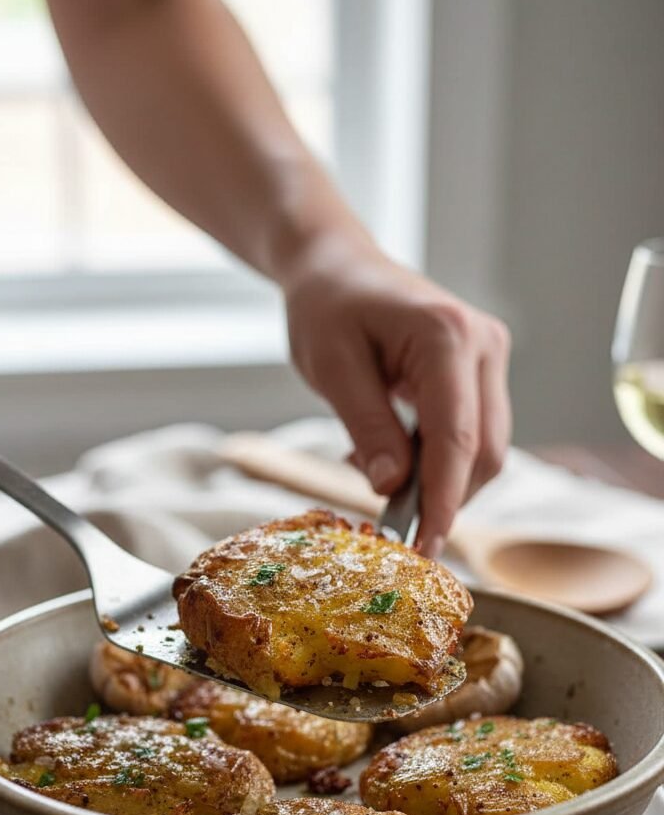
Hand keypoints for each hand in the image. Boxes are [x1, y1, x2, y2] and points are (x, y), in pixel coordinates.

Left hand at [285, 233, 510, 557]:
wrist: (337, 266)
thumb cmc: (327, 306)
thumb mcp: (331, 368)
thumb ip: (366, 426)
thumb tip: (391, 487)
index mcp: (447, 336)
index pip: (458, 438)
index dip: (443, 501)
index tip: (424, 548)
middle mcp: (483, 345)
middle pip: (485, 451)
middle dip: (444, 499)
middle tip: (394, 531)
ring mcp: (488, 358)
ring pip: (484, 449)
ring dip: (439, 481)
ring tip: (378, 477)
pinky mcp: (480, 372)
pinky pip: (471, 433)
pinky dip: (436, 461)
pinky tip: (392, 458)